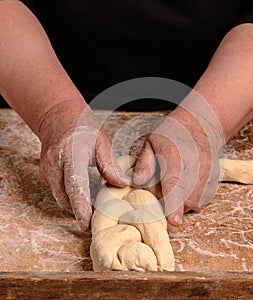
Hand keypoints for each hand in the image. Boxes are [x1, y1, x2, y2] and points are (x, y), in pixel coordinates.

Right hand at [38, 99, 128, 229]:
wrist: (56, 114)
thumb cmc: (81, 124)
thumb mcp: (101, 139)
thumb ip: (109, 164)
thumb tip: (122, 184)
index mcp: (71, 154)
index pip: (75, 185)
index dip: (81, 206)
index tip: (87, 223)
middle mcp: (54, 164)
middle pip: (66, 197)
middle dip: (80, 212)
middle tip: (99, 221)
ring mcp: (46, 169)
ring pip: (60, 198)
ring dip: (76, 207)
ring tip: (95, 210)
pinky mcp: (45, 172)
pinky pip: (58, 191)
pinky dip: (71, 198)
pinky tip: (85, 197)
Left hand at [133, 93, 223, 225]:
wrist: (201, 125)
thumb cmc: (172, 134)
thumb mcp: (151, 142)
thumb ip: (144, 163)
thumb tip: (138, 182)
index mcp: (176, 154)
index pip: (176, 181)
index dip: (174, 202)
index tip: (174, 221)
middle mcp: (196, 164)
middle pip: (188, 197)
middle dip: (174, 207)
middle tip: (163, 199)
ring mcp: (208, 172)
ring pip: (197, 201)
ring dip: (183, 204)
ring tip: (175, 189)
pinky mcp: (215, 178)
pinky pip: (204, 199)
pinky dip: (193, 199)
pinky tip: (186, 187)